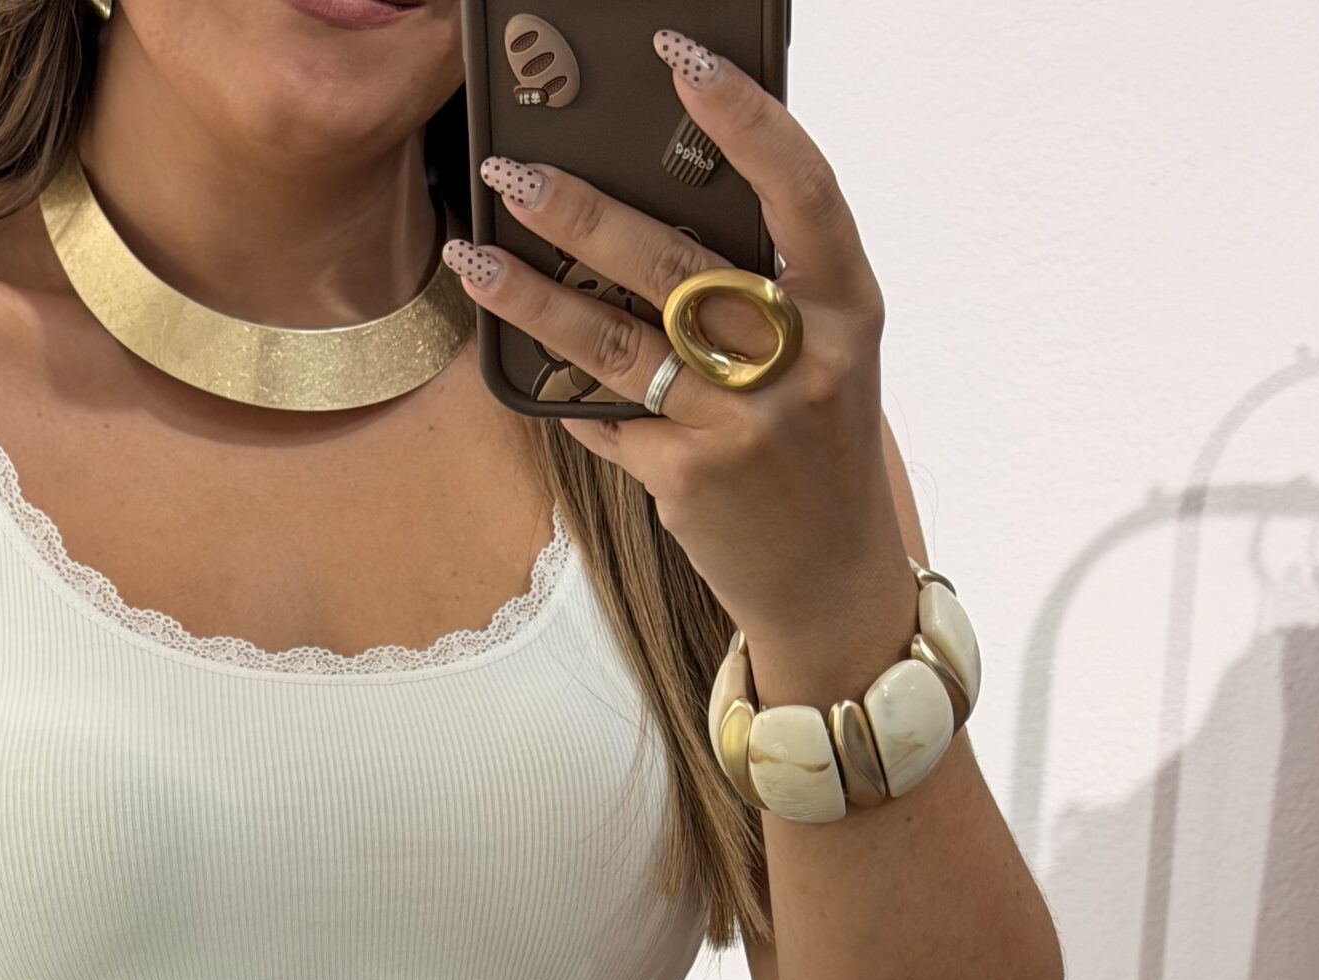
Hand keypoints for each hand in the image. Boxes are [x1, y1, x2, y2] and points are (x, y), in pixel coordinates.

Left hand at [445, 27, 915, 678]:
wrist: (832, 582)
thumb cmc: (818, 449)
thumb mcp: (826, 357)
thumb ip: (772, 286)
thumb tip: (672, 198)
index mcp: (845, 309)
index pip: (801, 189)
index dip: (742, 117)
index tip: (680, 59)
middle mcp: (800, 363)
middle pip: (677, 264)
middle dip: (584, 211)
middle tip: (514, 171)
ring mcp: (741, 427)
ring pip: (616, 343)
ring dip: (533, 295)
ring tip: (473, 255)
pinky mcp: (689, 479)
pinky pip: (606, 418)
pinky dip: (564, 392)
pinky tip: (523, 362)